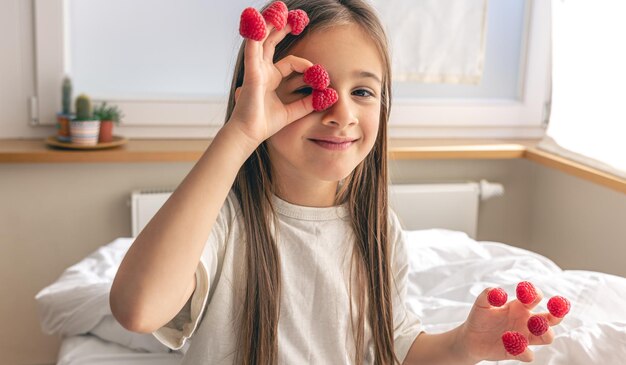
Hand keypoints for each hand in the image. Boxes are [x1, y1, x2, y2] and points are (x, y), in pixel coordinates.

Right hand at [228, 22, 315, 147]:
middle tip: (293, 14)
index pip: (290, 61)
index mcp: (270, 78)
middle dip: (281, 27)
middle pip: (271, 41)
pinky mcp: (251, 72)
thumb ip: (307, 103)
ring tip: (277, 11)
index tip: (318, 73)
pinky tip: (257, 23)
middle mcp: (262, 70)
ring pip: (261, 40)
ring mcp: (255, 69)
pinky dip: (254, 36)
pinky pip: (253, 49)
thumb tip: (327, 96)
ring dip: (268, 24)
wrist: (250, 133)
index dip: (305, 64)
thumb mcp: (293, 112)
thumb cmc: (266, 124)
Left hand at [457, 286, 563, 362]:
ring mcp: (524, 337)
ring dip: (545, 333)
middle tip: (550, 313)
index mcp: (520, 306)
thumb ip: (488, 294)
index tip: (528, 293)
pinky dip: (523, 350)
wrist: (471, 337)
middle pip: (551, 318)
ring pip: (546, 337)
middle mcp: (526, 321)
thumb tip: (499, 292)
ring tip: (531, 327)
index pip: (535, 297)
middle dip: (556, 314)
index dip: (535, 293)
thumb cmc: (479, 317)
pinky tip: (509, 343)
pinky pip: (528, 354)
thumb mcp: (481, 303)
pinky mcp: (518, 352)